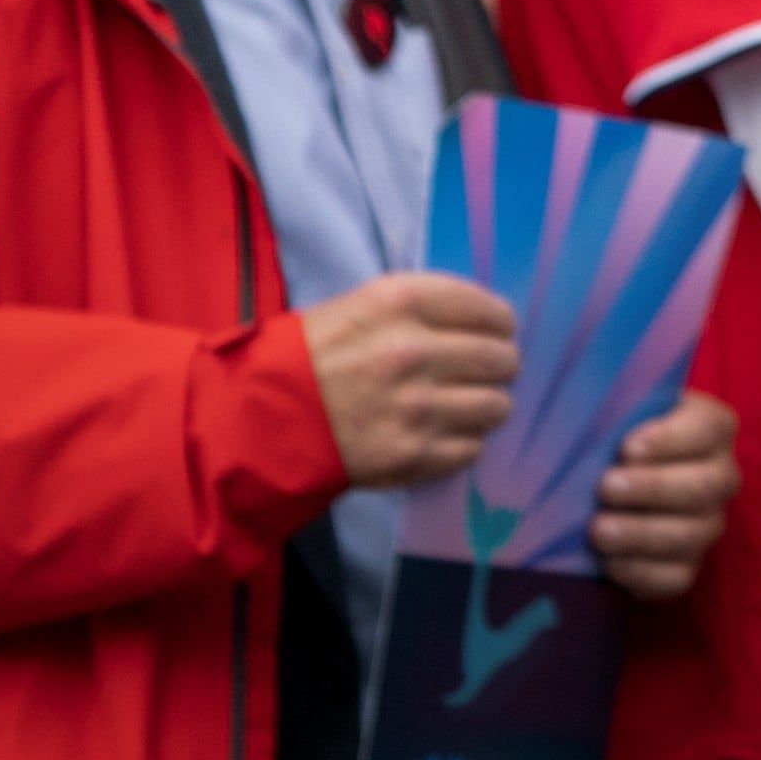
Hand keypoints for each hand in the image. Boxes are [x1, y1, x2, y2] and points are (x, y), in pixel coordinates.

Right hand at [301, 271, 518, 488]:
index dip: (500, 325)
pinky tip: (441, 434)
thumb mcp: (364, 305)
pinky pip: (471, 448)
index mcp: (403, 304)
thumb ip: (426, 307)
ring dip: (486, 405)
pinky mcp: (410, 455)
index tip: (498, 332)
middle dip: (499, 365)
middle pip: (501, 359)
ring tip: (465, 405)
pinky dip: (463, 442)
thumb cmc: (313, 356)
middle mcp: (415, 352)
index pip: (490, 311)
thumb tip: (486, 321)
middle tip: (486, 371)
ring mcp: (416, 408)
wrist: (259, 418)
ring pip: (496, 406)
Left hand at [590, 390, 740, 599]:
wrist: (616, 483)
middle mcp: (721, 476)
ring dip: (641, 534)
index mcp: (712, 429)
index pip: (709, 429)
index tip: (627, 447)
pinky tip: (609, 563)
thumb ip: (614, 406)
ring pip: (690, 535)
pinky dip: (642, 573)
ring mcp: (708, 524)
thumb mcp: (623, 410)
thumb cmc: (616, 437)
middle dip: (653, 488)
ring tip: (598, 531)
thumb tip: (583, 411)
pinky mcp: (689, 566)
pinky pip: (676, 578)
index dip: (672, 439)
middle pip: (705, 486)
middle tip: (606, 487)